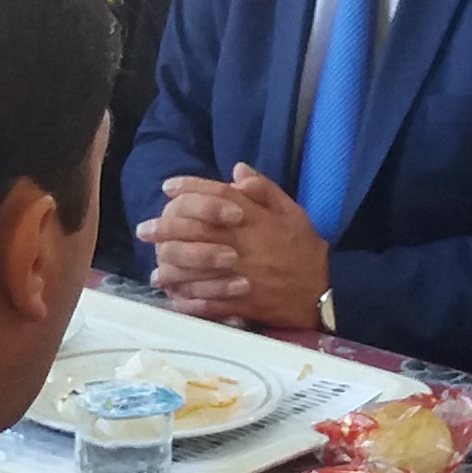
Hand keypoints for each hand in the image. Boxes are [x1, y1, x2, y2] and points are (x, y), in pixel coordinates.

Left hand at [137, 165, 329, 328]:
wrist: (326, 289)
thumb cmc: (305, 248)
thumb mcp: (292, 211)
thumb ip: (264, 189)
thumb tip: (237, 169)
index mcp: (256, 220)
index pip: (218, 197)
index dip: (190, 189)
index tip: (168, 187)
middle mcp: (245, 244)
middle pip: (198, 230)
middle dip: (167, 228)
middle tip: (145, 230)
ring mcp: (242, 275)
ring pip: (198, 269)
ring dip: (173, 269)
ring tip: (155, 271)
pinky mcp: (244, 302)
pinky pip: (211, 303)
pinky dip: (190, 302)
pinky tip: (174, 300)